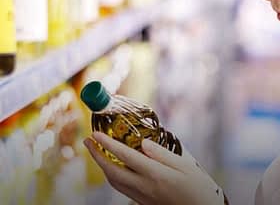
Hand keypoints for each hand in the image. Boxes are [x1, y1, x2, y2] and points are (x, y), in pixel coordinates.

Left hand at [84, 132, 225, 204]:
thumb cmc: (197, 186)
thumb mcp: (184, 164)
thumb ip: (161, 152)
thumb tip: (143, 143)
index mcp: (155, 174)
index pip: (124, 156)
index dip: (107, 144)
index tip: (95, 134)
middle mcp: (144, 186)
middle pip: (112, 171)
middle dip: (96, 155)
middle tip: (88, 141)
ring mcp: (142, 196)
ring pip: (114, 182)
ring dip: (101, 166)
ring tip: (96, 152)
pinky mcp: (143, 202)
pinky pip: (121, 188)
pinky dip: (112, 175)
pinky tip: (112, 167)